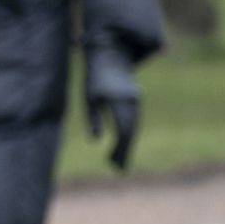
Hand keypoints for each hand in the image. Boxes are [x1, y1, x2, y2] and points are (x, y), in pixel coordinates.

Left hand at [84, 44, 139, 171]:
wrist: (109, 55)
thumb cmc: (93, 77)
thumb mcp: (88, 97)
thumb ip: (93, 118)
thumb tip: (96, 140)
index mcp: (118, 99)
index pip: (124, 128)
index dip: (120, 147)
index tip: (113, 161)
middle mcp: (131, 100)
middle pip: (131, 130)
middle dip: (125, 149)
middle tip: (117, 168)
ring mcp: (135, 100)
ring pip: (134, 126)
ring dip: (127, 144)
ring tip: (118, 161)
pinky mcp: (135, 101)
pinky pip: (134, 121)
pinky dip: (129, 135)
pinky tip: (122, 146)